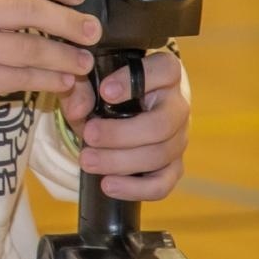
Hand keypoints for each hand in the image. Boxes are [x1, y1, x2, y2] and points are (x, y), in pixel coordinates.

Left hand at [60, 50, 188, 200]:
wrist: (118, 109)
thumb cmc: (107, 88)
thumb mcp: (89, 80)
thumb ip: (80, 88)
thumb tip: (79, 110)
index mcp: (165, 72)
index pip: (164, 70)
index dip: (134, 82)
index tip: (104, 92)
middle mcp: (178, 105)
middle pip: (162, 124)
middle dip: (121, 134)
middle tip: (88, 135)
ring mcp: (179, 138)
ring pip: (160, 155)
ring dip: (120, 162)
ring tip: (87, 161)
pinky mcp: (173, 166)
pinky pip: (162, 184)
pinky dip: (135, 188)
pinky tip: (108, 185)